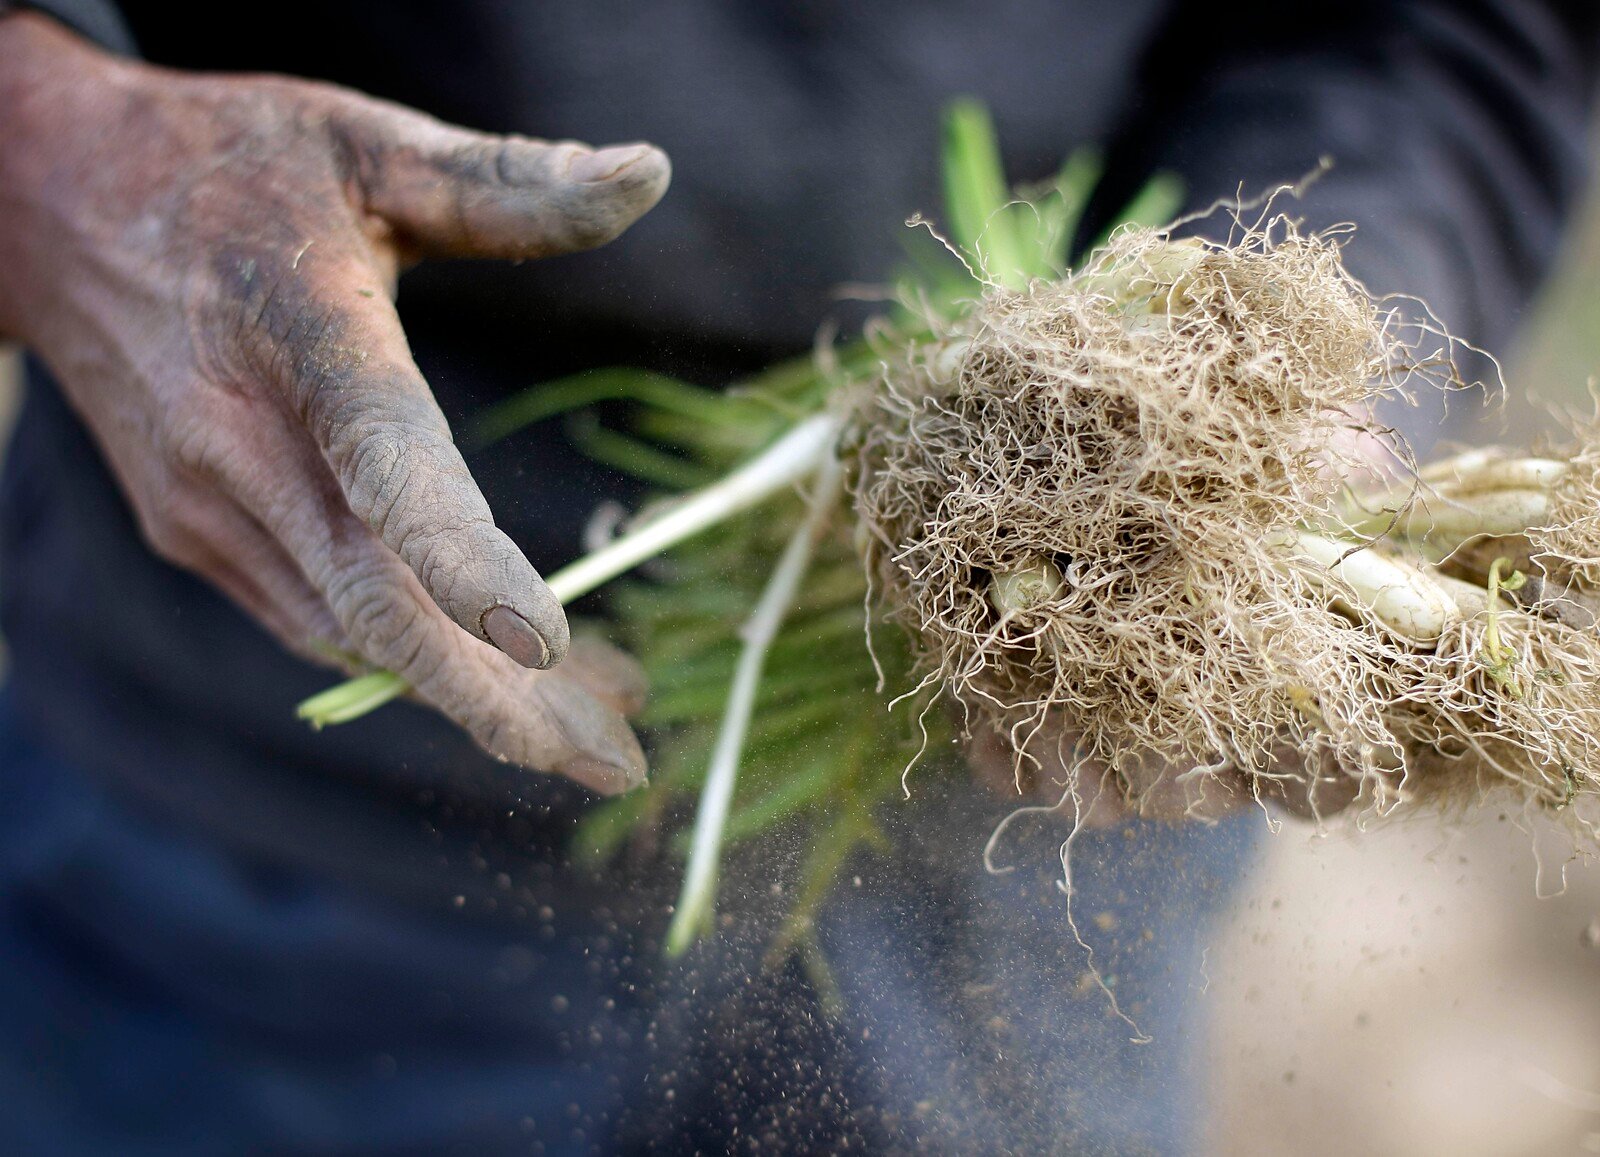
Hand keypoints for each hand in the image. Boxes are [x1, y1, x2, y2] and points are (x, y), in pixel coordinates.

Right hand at [0, 14, 668, 792]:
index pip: (385, 462)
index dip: (461, 563)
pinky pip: (317, 622)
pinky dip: (412, 662)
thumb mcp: (366, 141)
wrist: (48, 207)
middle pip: (374, 606)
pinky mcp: (195, 536)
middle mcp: (235, 444)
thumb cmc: (230, 166)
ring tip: (595, 731)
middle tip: (616, 765)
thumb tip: (652, 172)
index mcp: (294, 336)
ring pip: (352, 639)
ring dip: (472, 699)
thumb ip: (509, 183)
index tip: (551, 644)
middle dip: (497, 704)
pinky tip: (496, 674)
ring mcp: (205, 507)